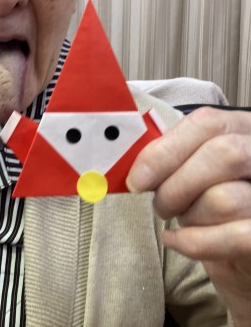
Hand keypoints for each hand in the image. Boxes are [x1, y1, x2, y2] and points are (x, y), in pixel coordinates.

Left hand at [126, 107, 250, 324]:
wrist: (239, 247)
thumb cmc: (211, 199)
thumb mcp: (193, 166)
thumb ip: (171, 154)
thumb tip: (131, 162)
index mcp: (243, 129)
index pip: (207, 123)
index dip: (165, 151)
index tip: (136, 178)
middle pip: (224, 154)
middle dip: (176, 185)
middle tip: (160, 204)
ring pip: (224, 198)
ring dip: (188, 215)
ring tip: (184, 218)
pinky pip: (232, 237)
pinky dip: (193, 242)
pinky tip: (177, 240)